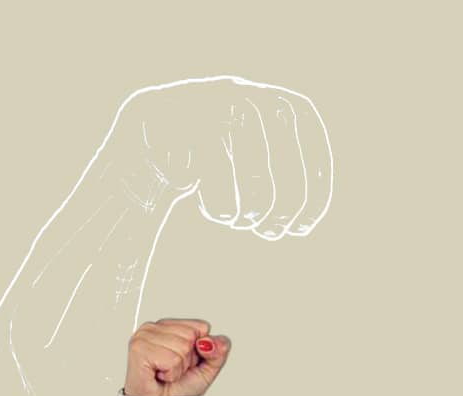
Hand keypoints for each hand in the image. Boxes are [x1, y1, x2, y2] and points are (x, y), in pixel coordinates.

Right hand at [104, 74, 334, 235]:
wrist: (147, 149)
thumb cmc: (213, 165)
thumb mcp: (258, 160)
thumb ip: (288, 172)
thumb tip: (307, 216)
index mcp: (275, 100)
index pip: (312, 145)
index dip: (315, 191)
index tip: (302, 228)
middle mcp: (246, 93)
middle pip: (285, 159)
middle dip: (283, 206)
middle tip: (271, 235)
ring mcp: (210, 102)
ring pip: (250, 168)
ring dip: (249, 210)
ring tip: (238, 222)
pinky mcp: (175, 121)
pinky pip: (210, 174)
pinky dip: (217, 202)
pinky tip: (210, 208)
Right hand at [126, 318, 232, 395]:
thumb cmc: (178, 389)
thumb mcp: (208, 368)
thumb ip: (219, 350)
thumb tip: (212, 341)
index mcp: (170, 326)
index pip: (201, 326)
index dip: (200, 349)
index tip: (185, 361)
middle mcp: (155, 328)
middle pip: (192, 335)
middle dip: (188, 358)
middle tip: (173, 369)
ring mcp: (144, 336)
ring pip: (182, 346)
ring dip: (178, 367)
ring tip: (166, 372)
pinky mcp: (139, 348)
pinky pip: (171, 359)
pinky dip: (171, 373)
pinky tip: (159, 374)